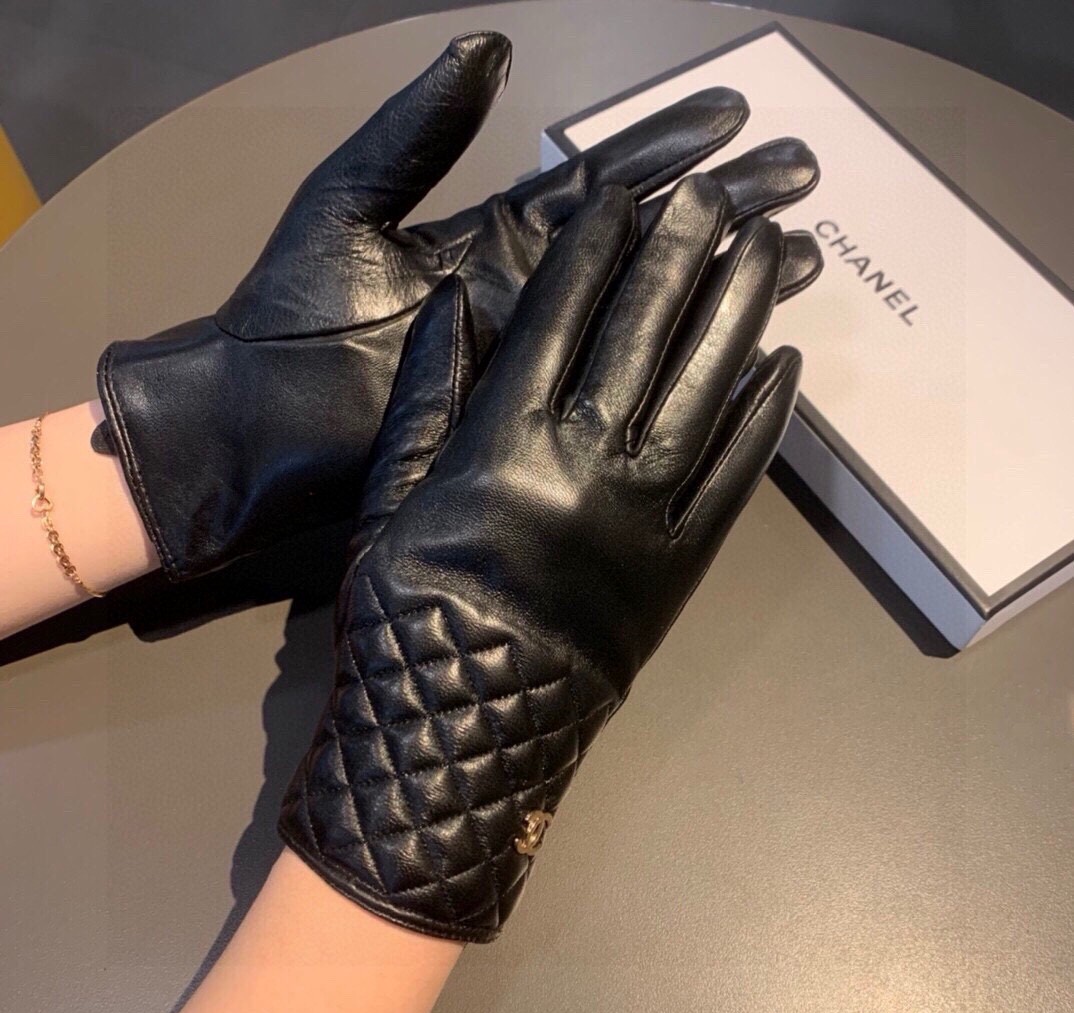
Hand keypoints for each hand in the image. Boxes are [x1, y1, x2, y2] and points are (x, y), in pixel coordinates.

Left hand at [95, 31, 820, 579]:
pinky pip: (616, 393)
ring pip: (650, 316)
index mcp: (498, 236)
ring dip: (723, 287)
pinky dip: (676, 374)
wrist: (263, 427)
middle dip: (724, 209)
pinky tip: (739, 355)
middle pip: (647, 243)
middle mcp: (534, 293)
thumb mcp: (348, 207)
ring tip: (806, 258)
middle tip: (806, 182)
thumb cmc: (293, 315)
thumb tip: (492, 49)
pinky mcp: (535, 419)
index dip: (668, 144)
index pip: (604, 182)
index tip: (740, 116)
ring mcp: (539, 359)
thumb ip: (418, 134)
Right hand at [279, 174, 820, 941]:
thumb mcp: (387, 502)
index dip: (589, 251)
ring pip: (703, 390)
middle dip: (676, 254)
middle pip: (641, 336)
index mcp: (503, 442)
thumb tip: (457, 303)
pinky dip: (762, 419)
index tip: (618, 194)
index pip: (556, 320)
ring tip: (766, 248)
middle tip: (711, 195)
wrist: (457, 736)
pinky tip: (786, 363)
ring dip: (738, 311)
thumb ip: (424, 400)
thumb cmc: (406, 616)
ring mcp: (645, 512)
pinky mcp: (684, 563)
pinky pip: (734, 479)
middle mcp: (584, 461)